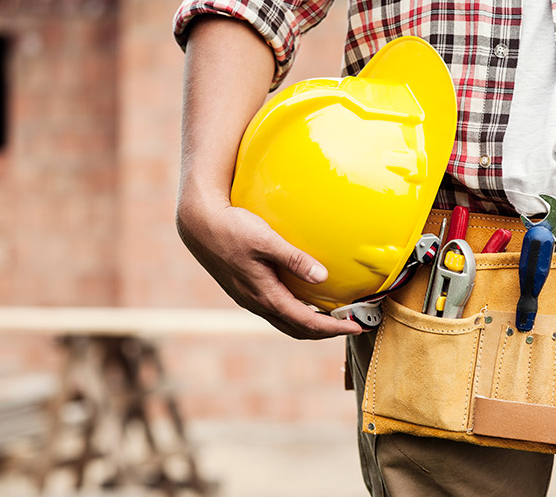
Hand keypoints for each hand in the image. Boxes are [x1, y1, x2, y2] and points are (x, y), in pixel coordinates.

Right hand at [176, 199, 363, 339]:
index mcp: (265, 295)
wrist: (198, 225)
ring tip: (332, 317)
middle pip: (297, 330)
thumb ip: (295, 259)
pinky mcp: (245, 289)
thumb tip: (323, 277)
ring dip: (310, 324)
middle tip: (351, 325)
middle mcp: (257, 303)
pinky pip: (276, 310)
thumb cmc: (232, 228)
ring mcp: (249, 298)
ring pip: (285, 322)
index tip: (357, 326)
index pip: (307, 322)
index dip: (334, 328)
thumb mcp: (266, 240)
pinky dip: (296, 313)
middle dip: (326, 332)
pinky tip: (305, 298)